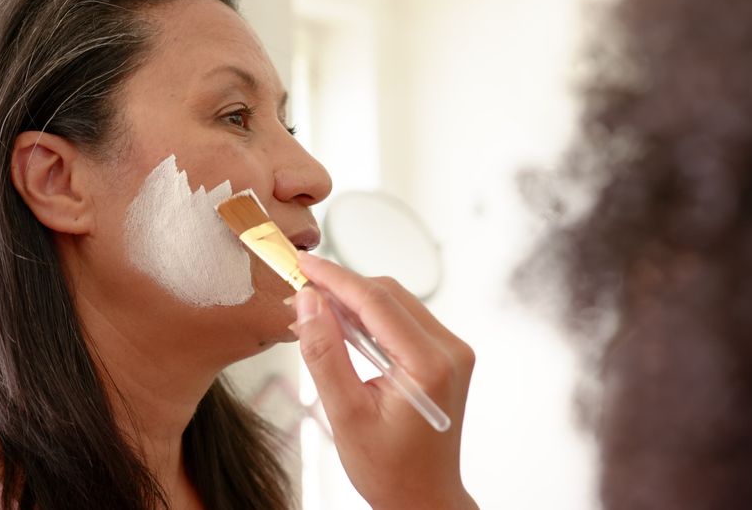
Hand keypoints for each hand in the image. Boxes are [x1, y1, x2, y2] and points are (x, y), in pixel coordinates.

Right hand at [291, 251, 477, 509]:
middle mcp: (450, 350)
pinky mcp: (444, 355)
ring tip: (315, 312)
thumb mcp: (345, 414)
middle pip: (389, 295)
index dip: (335, 278)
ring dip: (355, 301)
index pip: (377, 302)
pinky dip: (371, 317)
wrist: (423, 497)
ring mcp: (452, 351)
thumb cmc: (388, 468)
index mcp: (429, 364)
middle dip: (342, 288)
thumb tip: (308, 303)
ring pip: (396, 302)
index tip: (303, 265)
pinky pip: (403, 319)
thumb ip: (325, 354)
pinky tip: (342, 327)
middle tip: (299, 292)